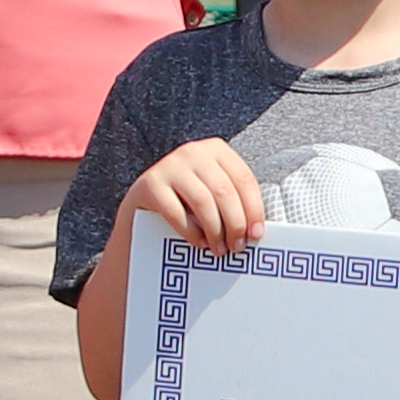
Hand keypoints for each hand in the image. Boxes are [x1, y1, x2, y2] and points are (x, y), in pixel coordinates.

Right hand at [123, 136, 267, 255]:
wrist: (143, 207)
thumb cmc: (187, 203)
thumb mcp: (213, 193)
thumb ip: (233, 201)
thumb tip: (255, 230)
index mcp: (216, 150)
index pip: (244, 178)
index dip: (254, 209)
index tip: (256, 234)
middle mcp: (193, 152)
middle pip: (224, 191)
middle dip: (235, 223)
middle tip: (238, 247)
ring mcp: (170, 166)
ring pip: (203, 201)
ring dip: (216, 231)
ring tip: (220, 249)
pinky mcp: (150, 185)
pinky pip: (177, 212)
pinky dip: (192, 232)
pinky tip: (200, 244)